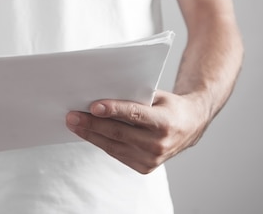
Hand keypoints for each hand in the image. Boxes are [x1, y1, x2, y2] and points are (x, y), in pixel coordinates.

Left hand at [65, 90, 207, 173]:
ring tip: (74, 124)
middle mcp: (159, 143)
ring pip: (113, 146)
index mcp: (164, 122)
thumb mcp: (157, 96)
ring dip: (90, 135)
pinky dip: (101, 143)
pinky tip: (88, 134)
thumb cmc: (169, 106)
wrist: (190, 126)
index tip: (93, 106)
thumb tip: (101, 94)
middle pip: (118, 133)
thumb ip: (134, 96)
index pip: (134, 115)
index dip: (112, 110)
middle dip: (92, 124)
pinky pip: (117, 153)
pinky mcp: (144, 167)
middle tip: (72, 116)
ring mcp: (152, 158)